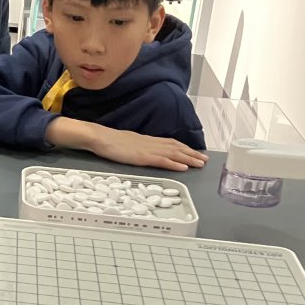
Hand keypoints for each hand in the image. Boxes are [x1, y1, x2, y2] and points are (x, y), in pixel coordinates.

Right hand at [84, 123, 208, 171]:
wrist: (100, 137)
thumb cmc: (109, 141)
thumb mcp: (128, 143)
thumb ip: (138, 146)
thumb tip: (145, 151)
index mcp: (148, 140)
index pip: (171, 143)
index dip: (184, 148)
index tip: (195, 152)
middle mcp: (151, 143)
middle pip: (176, 148)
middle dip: (192, 154)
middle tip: (205, 160)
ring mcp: (148, 150)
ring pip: (173, 154)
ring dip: (188, 158)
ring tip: (200, 164)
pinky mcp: (142, 157)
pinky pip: (162, 160)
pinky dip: (174, 164)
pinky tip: (183, 167)